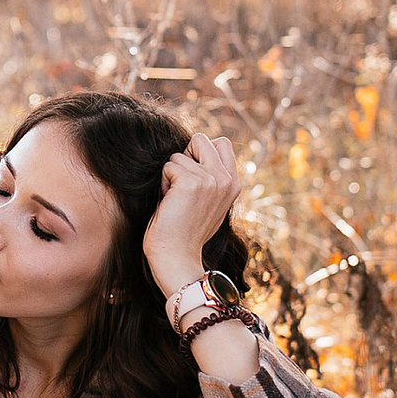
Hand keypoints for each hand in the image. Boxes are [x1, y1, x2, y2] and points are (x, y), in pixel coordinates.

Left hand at [142, 130, 238, 299]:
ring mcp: (211, 180)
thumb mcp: (208, 202)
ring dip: (170, 176)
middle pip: (201, 139)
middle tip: (179, 184)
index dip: (199, 153)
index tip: (190, 178)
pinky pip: (168, 166)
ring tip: (174, 201)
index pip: (221, 143)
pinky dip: (163, 183)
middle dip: (184, 156)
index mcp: (233, 184)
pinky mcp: (192, 183)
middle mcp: (226, 180)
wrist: (177, 257)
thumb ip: (210, 179)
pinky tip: (168, 203)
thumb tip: (195, 152)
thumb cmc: (185, 233)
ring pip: (179, 156)